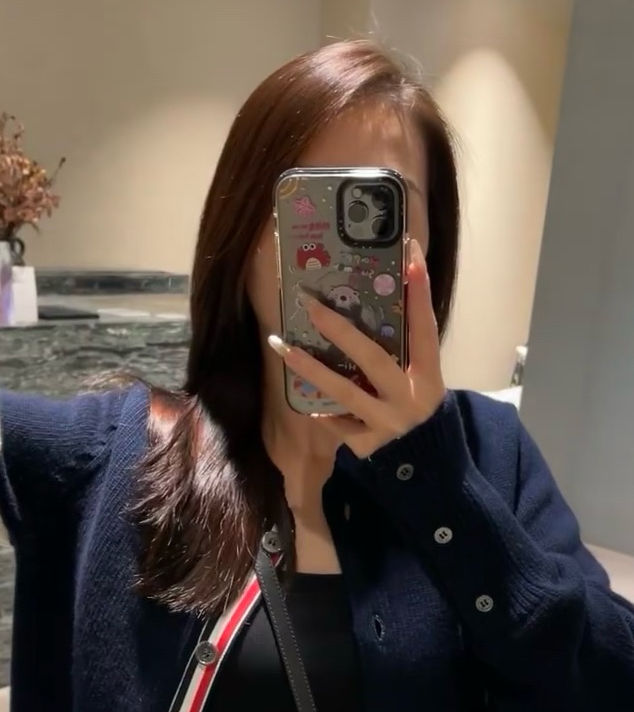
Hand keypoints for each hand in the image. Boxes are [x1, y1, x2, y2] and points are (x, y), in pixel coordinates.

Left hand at [268, 240, 445, 457]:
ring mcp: (388, 423)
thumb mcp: (419, 374)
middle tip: (310, 304)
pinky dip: (325, 415)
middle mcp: (411, 398)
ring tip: (282, 346)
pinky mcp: (368, 444)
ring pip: (345, 392)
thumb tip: (386, 288)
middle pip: (374, 359)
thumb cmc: (415, 403)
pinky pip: (339, 425)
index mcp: (430, 374)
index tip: (410, 255)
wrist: (424, 457)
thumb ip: (403, 343)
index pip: (424, 327)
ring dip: (311, 368)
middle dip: (341, 331)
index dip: (419, 292)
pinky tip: (308, 405)